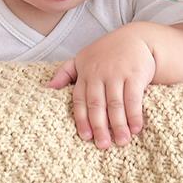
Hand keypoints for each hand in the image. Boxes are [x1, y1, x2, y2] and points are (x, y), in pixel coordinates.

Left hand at [47, 25, 155, 149]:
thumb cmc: (107, 52)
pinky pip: (133, 98)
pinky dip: (134, 115)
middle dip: (99, 127)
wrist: (137, 37)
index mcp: (85, 72)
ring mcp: (117, 73)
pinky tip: (135, 128)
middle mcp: (99, 73)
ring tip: (121, 141)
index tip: (85, 137)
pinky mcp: (135, 73)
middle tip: (102, 145)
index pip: (80, 100)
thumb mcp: (83, 58)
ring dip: (118, 125)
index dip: (82, 120)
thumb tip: (46, 88)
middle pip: (97, 104)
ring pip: (115, 104)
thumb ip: (65, 73)